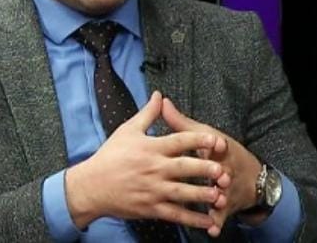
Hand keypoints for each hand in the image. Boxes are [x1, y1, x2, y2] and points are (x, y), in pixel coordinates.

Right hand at [65, 91, 229, 230]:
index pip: (179, 141)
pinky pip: (175, 214)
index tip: (216, 140)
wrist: (92, 185)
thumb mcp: (128, 130)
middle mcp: (154, 168)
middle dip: (206, 169)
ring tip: (221, 196)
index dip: (199, 140)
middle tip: (224, 170)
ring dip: (203, 195)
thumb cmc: (110, 156)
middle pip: (185, 168)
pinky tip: (208, 222)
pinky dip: (193, 220)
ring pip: (183, 193)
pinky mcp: (151, 208)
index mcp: (151, 148)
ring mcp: (153, 190)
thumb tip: (159, 94)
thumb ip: (148, 113)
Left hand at [161, 97, 264, 236]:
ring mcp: (226, 189)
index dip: (217, 144)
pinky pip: (220, 215)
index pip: (218, 145)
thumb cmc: (220, 152)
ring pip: (222, 194)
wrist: (248, 176)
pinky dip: (217, 222)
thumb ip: (180, 121)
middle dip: (220, 174)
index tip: (217, 144)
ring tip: (215, 203)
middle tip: (219, 179)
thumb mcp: (203, 134)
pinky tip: (211, 230)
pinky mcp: (225, 206)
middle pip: (223, 171)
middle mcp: (224, 169)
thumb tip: (161, 101)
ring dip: (219, 198)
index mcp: (218, 150)